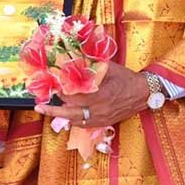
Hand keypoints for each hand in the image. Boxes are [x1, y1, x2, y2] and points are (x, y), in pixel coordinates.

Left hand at [34, 62, 149, 127]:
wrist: (144, 93)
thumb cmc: (126, 78)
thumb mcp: (108, 68)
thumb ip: (89, 65)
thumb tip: (71, 59)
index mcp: (100, 95)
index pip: (74, 97)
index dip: (60, 92)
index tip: (51, 86)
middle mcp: (100, 110)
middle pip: (71, 114)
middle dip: (53, 111)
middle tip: (39, 107)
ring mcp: (102, 119)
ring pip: (76, 121)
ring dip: (62, 116)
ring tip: (48, 111)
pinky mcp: (105, 123)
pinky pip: (85, 125)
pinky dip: (74, 121)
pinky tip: (66, 116)